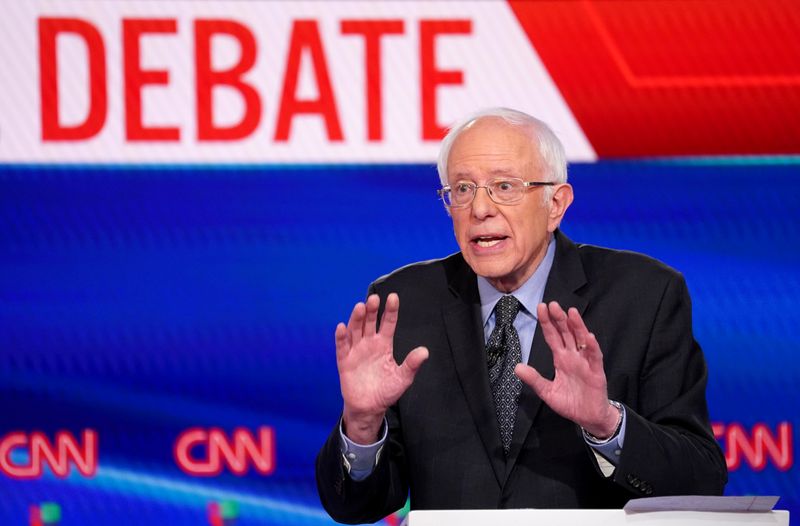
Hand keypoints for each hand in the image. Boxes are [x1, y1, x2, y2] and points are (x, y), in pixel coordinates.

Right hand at [336, 293, 428, 443]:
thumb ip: (412, 364)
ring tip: (360, 307)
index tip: (393, 298)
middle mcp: (369, 343)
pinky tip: (342, 327)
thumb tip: (425, 351)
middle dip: (371, 310)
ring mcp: (356, 351)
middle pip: (369, 322)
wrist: (370, 408)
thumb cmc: (386, 391)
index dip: (390, 310)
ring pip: (355, 330)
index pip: (388, 323)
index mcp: (384, 344)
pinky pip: (342, 347)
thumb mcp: (403, 378)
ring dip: (356, 319)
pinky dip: (341, 337)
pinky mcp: (344, 361)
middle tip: (374, 299)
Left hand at [514, 301, 618, 438]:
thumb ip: (534, 379)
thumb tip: (517, 367)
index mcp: (561, 359)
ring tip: (571, 312)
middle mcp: (573, 356)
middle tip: (553, 304)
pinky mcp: (596, 372)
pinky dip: (592, 347)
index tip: (541, 307)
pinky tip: (589, 336)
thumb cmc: (570, 403)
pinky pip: (595, 357)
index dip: (547, 323)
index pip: (552, 336)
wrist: (588, 418)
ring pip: (581, 340)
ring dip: (577, 326)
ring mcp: (585, 362)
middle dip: (559, 319)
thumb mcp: (547, 392)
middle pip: (566, 333)